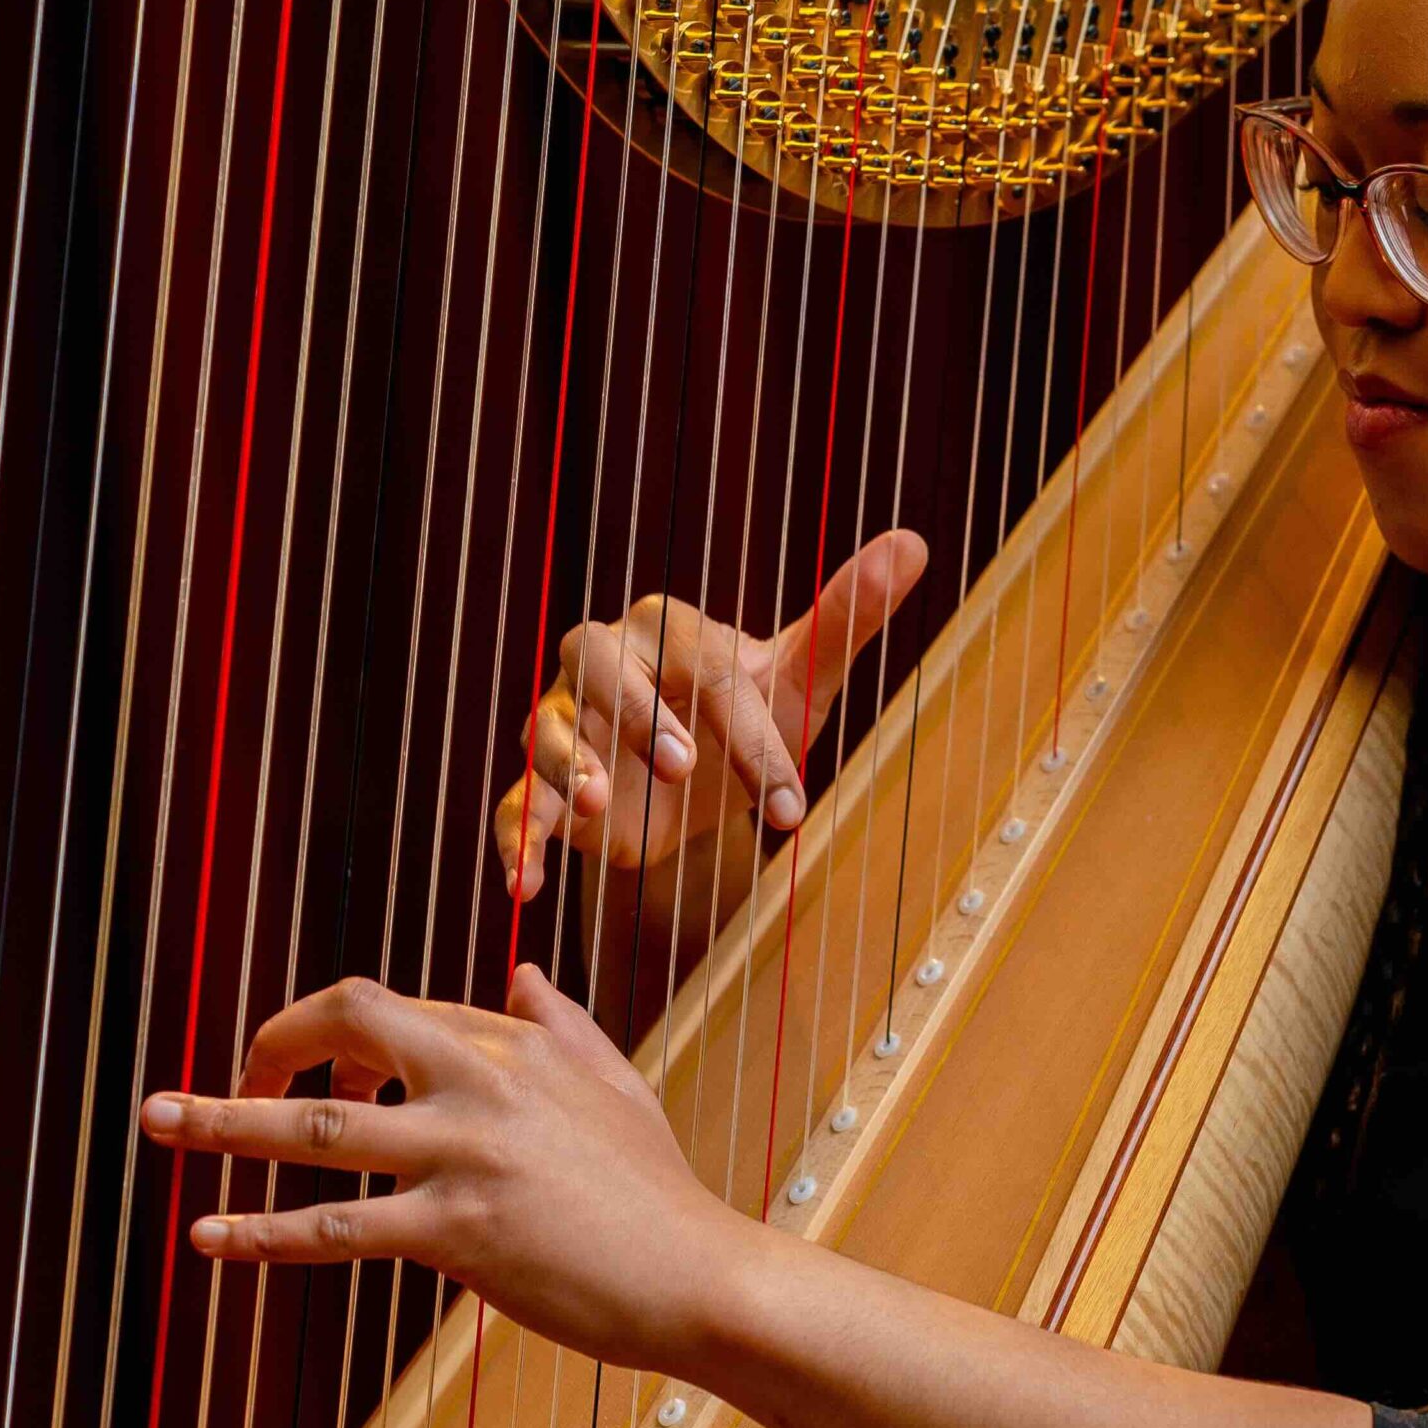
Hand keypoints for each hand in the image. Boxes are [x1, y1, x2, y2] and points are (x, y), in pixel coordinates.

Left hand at [141, 966, 739, 1371]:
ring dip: (224, 1122)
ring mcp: (467, 1155)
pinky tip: (208, 1234)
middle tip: (219, 1079)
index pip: (398, 1009)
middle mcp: (486, 1081)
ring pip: (321, 1127)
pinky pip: (335, 1227)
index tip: (322, 1078)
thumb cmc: (656, 1188)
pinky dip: (260, 1231)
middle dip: (271, 1039)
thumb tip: (519, 976)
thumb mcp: (615, 1083)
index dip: (340, 1036)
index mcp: (519, 1042)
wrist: (695, 1273)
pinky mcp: (457, 1231)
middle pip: (351, 1020)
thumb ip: (561, 1025)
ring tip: (158, 1120)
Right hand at [492, 528, 926, 900]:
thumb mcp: (800, 677)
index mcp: (668, 626)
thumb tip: (914, 542)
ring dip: (564, 766)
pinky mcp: (539, 786)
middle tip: (682, 764)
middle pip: (602, 666)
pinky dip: (516, 840)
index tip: (790, 809)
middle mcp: (603, 661)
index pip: (708, 671)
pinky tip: (526, 885)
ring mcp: (562, 722)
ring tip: (592, 808)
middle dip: (637, 714)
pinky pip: (513, 803)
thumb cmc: (748, 716)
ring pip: (545, 727)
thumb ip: (848, 614)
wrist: (698, 783)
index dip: (750, 737)